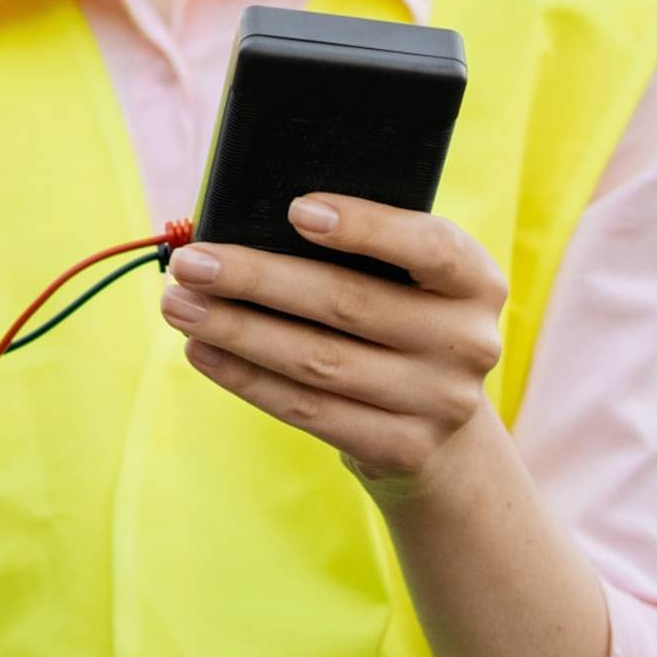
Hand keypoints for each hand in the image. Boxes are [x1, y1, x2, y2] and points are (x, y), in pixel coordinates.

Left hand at [159, 196, 509, 494]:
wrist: (439, 424)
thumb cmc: (400, 319)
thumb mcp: (404, 280)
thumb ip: (359, 251)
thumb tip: (250, 226)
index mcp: (477, 282)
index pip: (429, 247)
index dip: (365, 227)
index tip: (295, 209)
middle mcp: (469, 343)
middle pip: (349, 304)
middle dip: (258, 279)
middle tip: (191, 262)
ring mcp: (440, 403)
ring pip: (318, 361)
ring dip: (237, 330)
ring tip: (179, 305)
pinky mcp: (402, 448)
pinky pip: (308, 410)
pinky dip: (246, 378)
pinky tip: (202, 351)